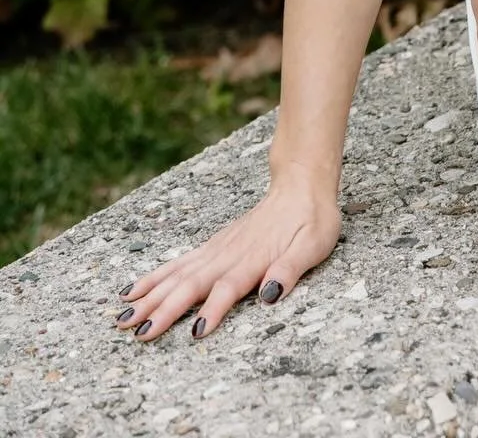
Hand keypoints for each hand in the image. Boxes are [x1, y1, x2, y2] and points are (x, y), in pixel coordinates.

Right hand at [113, 170, 339, 342]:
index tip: (195, 332)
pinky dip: (154, 277)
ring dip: (151, 296)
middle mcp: (229, 254)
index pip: (229, 287)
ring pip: (178, 274)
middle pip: (192, 284)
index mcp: (255, 258)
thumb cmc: (312, 219)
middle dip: (164, 309)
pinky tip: (133, 290)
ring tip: (123, 317)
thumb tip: (270, 294)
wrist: (301, 185)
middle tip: (138, 332)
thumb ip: (291, 268)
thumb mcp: (314, 244)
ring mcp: (217, 249)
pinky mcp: (212, 246)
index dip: (214, 309)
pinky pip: (178, 263)